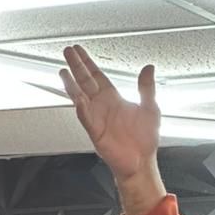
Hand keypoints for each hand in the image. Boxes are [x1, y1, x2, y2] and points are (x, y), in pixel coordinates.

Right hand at [60, 45, 164, 213]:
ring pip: (80, 96)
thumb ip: (146, 88)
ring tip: (63, 71)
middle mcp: (102, 106)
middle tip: (68, 51)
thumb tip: (149, 69)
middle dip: (76, 66)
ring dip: (72, 84)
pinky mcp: (96, 131)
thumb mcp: (150, 109)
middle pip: (85, 81)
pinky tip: (77, 98)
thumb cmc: (145, 140)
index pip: (97, 75)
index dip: (88, 62)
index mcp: (114, 99)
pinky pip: (86, 117)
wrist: (141, 163)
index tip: (80, 50)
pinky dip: (81, 107)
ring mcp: (97, 117)